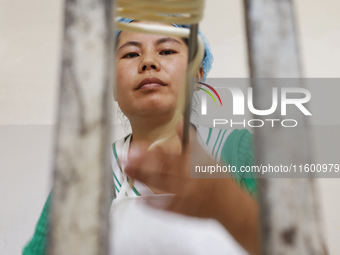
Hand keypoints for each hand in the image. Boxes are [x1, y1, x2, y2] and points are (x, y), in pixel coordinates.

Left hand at [124, 127, 259, 254]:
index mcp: (197, 164)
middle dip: (143, 162)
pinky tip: (140, 198)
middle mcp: (191, 180)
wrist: (230, 206)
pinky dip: (153, 203)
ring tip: (128, 170)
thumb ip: (191, 140)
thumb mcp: (208, 156)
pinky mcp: (184, 211)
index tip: (140, 145)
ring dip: (143, 177)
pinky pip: (166, 207)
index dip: (154, 150)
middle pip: (163, 169)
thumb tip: (179, 121)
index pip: (173, 155)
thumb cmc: (219, 179)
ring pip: (162, 186)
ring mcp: (187, 197)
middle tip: (127, 155)